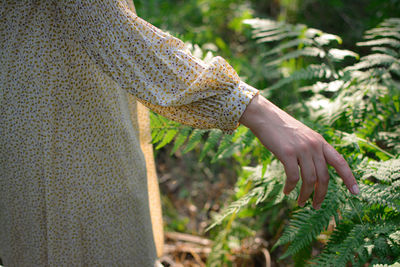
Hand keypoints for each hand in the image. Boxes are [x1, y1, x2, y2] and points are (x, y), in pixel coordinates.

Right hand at [239, 94, 358, 209]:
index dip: (349, 178)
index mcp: (320, 142)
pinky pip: (293, 177)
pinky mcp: (287, 153)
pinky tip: (287, 191)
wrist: (265, 116)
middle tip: (316, 206)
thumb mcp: (303, 136)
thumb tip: (315, 171)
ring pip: (309, 180)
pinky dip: (291, 187)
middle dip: (321, 195)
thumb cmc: (281, 128)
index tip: (356, 192)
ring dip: (305, 195)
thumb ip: (312, 150)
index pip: (340, 162)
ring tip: (301, 202)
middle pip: (323, 177)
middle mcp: (314, 146)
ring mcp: (301, 149)